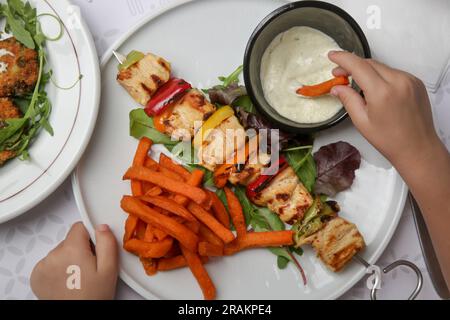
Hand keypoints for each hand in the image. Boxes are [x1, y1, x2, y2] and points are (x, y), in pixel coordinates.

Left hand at [30, 222, 118, 299]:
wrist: (75, 318)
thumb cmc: (92, 297)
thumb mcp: (109, 270)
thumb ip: (107, 243)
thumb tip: (101, 227)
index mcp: (72, 249)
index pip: (80, 227)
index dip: (91, 237)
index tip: (96, 252)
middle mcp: (54, 254)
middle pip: (70, 241)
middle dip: (81, 250)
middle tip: (90, 270)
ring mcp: (43, 266)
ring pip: (61, 252)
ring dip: (69, 260)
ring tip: (78, 278)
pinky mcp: (36, 276)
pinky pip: (50, 263)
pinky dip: (58, 269)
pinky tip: (67, 282)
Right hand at [328, 51, 441, 169]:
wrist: (417, 148)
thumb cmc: (390, 140)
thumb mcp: (362, 121)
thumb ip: (348, 99)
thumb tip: (337, 87)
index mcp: (382, 92)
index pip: (358, 66)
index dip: (343, 58)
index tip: (332, 55)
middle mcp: (399, 81)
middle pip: (370, 63)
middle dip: (352, 65)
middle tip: (339, 74)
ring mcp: (410, 80)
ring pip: (381, 67)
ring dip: (367, 71)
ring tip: (357, 84)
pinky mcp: (416, 82)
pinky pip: (393, 73)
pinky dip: (381, 76)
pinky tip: (375, 89)